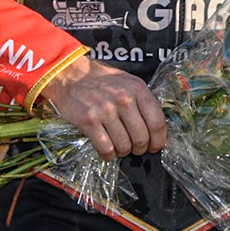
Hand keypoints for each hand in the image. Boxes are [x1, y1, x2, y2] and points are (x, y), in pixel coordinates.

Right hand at [38, 55, 167, 158]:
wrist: (70, 75)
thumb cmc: (101, 80)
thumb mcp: (128, 82)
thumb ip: (142, 101)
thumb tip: (155, 128)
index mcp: (138, 89)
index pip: (157, 122)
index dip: (159, 140)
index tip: (156, 147)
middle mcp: (124, 99)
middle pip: (142, 137)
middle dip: (140, 149)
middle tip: (136, 149)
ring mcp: (106, 111)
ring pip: (124, 146)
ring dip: (123, 152)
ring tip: (120, 147)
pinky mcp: (89, 121)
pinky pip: (106, 148)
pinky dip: (109, 155)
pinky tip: (108, 151)